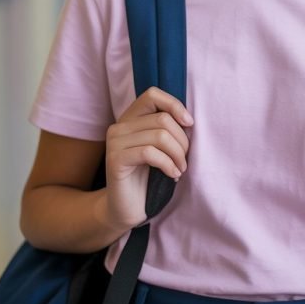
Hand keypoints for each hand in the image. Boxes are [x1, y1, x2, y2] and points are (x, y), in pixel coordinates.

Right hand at [103, 87, 192, 231]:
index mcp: (130, 118)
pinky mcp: (115, 159)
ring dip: (178, 155)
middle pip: (162, 119)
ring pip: (159, 136)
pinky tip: (173, 175)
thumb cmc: (149, 177)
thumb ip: (167, 129)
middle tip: (185, 159)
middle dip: (182, 140)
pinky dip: (168, 164)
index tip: (189, 124)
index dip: (174, 105)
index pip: (153, 94)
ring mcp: (115, 142)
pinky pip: (150, 153)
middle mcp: (119, 126)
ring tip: (180, 169)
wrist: (127, 209)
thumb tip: (189, 120)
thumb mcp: (160, 148)